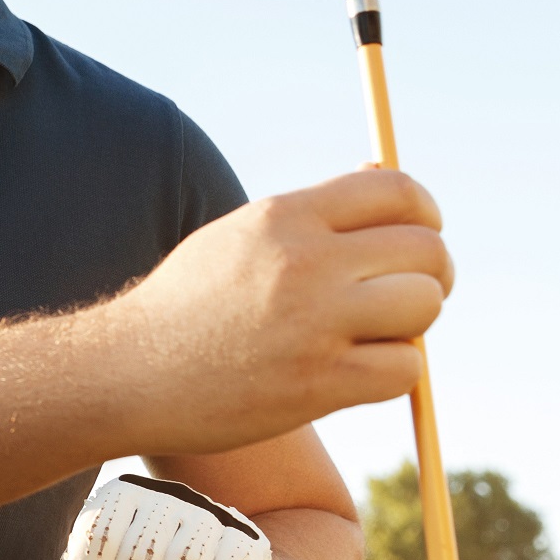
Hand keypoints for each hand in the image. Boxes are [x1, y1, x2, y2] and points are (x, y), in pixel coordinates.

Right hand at [98, 170, 449, 455]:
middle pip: (425, 250)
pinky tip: (356, 373)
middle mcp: (304, 261)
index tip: (417, 240)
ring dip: (413, 326)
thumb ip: (311, 213)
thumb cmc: (186, 306)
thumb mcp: (239, 237)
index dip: (425, 216)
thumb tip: (384, 177)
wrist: (127, 374)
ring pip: (424, 307)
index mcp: (284, 216)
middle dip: (432, 275)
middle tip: (406, 299)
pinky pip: (405, 369)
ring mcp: (313, 323)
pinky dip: (393, 373)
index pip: (399, 192)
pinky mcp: (318, 383)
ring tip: (374, 337)